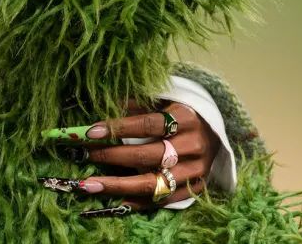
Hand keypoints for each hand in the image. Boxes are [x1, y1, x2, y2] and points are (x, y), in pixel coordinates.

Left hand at [43, 101, 219, 211]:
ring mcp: (196, 170)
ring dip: (118, 185)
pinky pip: (164, 200)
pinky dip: (139, 202)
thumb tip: (100, 110)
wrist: (216, 132)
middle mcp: (193, 145)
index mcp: (185, 118)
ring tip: (90, 185)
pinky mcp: (196, 188)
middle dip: (112, 156)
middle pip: (148, 155)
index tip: (90, 132)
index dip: (118, 128)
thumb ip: (135, 105)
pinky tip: (115, 201)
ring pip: (154, 183)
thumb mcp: (162, 101)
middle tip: (85, 155)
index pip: (147, 124)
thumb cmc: (180, 112)